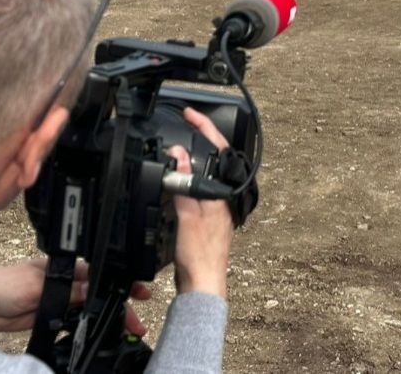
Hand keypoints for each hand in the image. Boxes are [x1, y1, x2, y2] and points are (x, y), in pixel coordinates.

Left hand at [0, 260, 150, 334]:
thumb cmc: (2, 284)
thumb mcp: (38, 284)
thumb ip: (67, 290)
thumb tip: (91, 292)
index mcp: (65, 267)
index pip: (99, 274)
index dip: (119, 284)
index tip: (139, 292)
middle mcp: (66, 283)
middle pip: (99, 295)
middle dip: (119, 307)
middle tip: (136, 322)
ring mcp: (60, 301)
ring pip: (91, 311)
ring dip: (106, 319)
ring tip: (124, 331)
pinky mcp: (52, 317)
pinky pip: (76, 323)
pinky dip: (88, 329)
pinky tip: (98, 335)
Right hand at [168, 108, 234, 299]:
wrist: (202, 286)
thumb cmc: (200, 257)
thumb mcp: (188, 215)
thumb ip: (184, 183)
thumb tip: (180, 155)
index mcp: (222, 195)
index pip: (217, 151)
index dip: (204, 128)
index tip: (190, 114)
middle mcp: (222, 200)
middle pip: (213, 160)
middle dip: (200, 139)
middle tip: (186, 122)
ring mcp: (215, 210)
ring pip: (204, 175)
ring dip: (193, 159)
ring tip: (181, 144)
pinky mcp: (205, 220)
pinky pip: (197, 190)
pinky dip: (187, 179)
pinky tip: (178, 181)